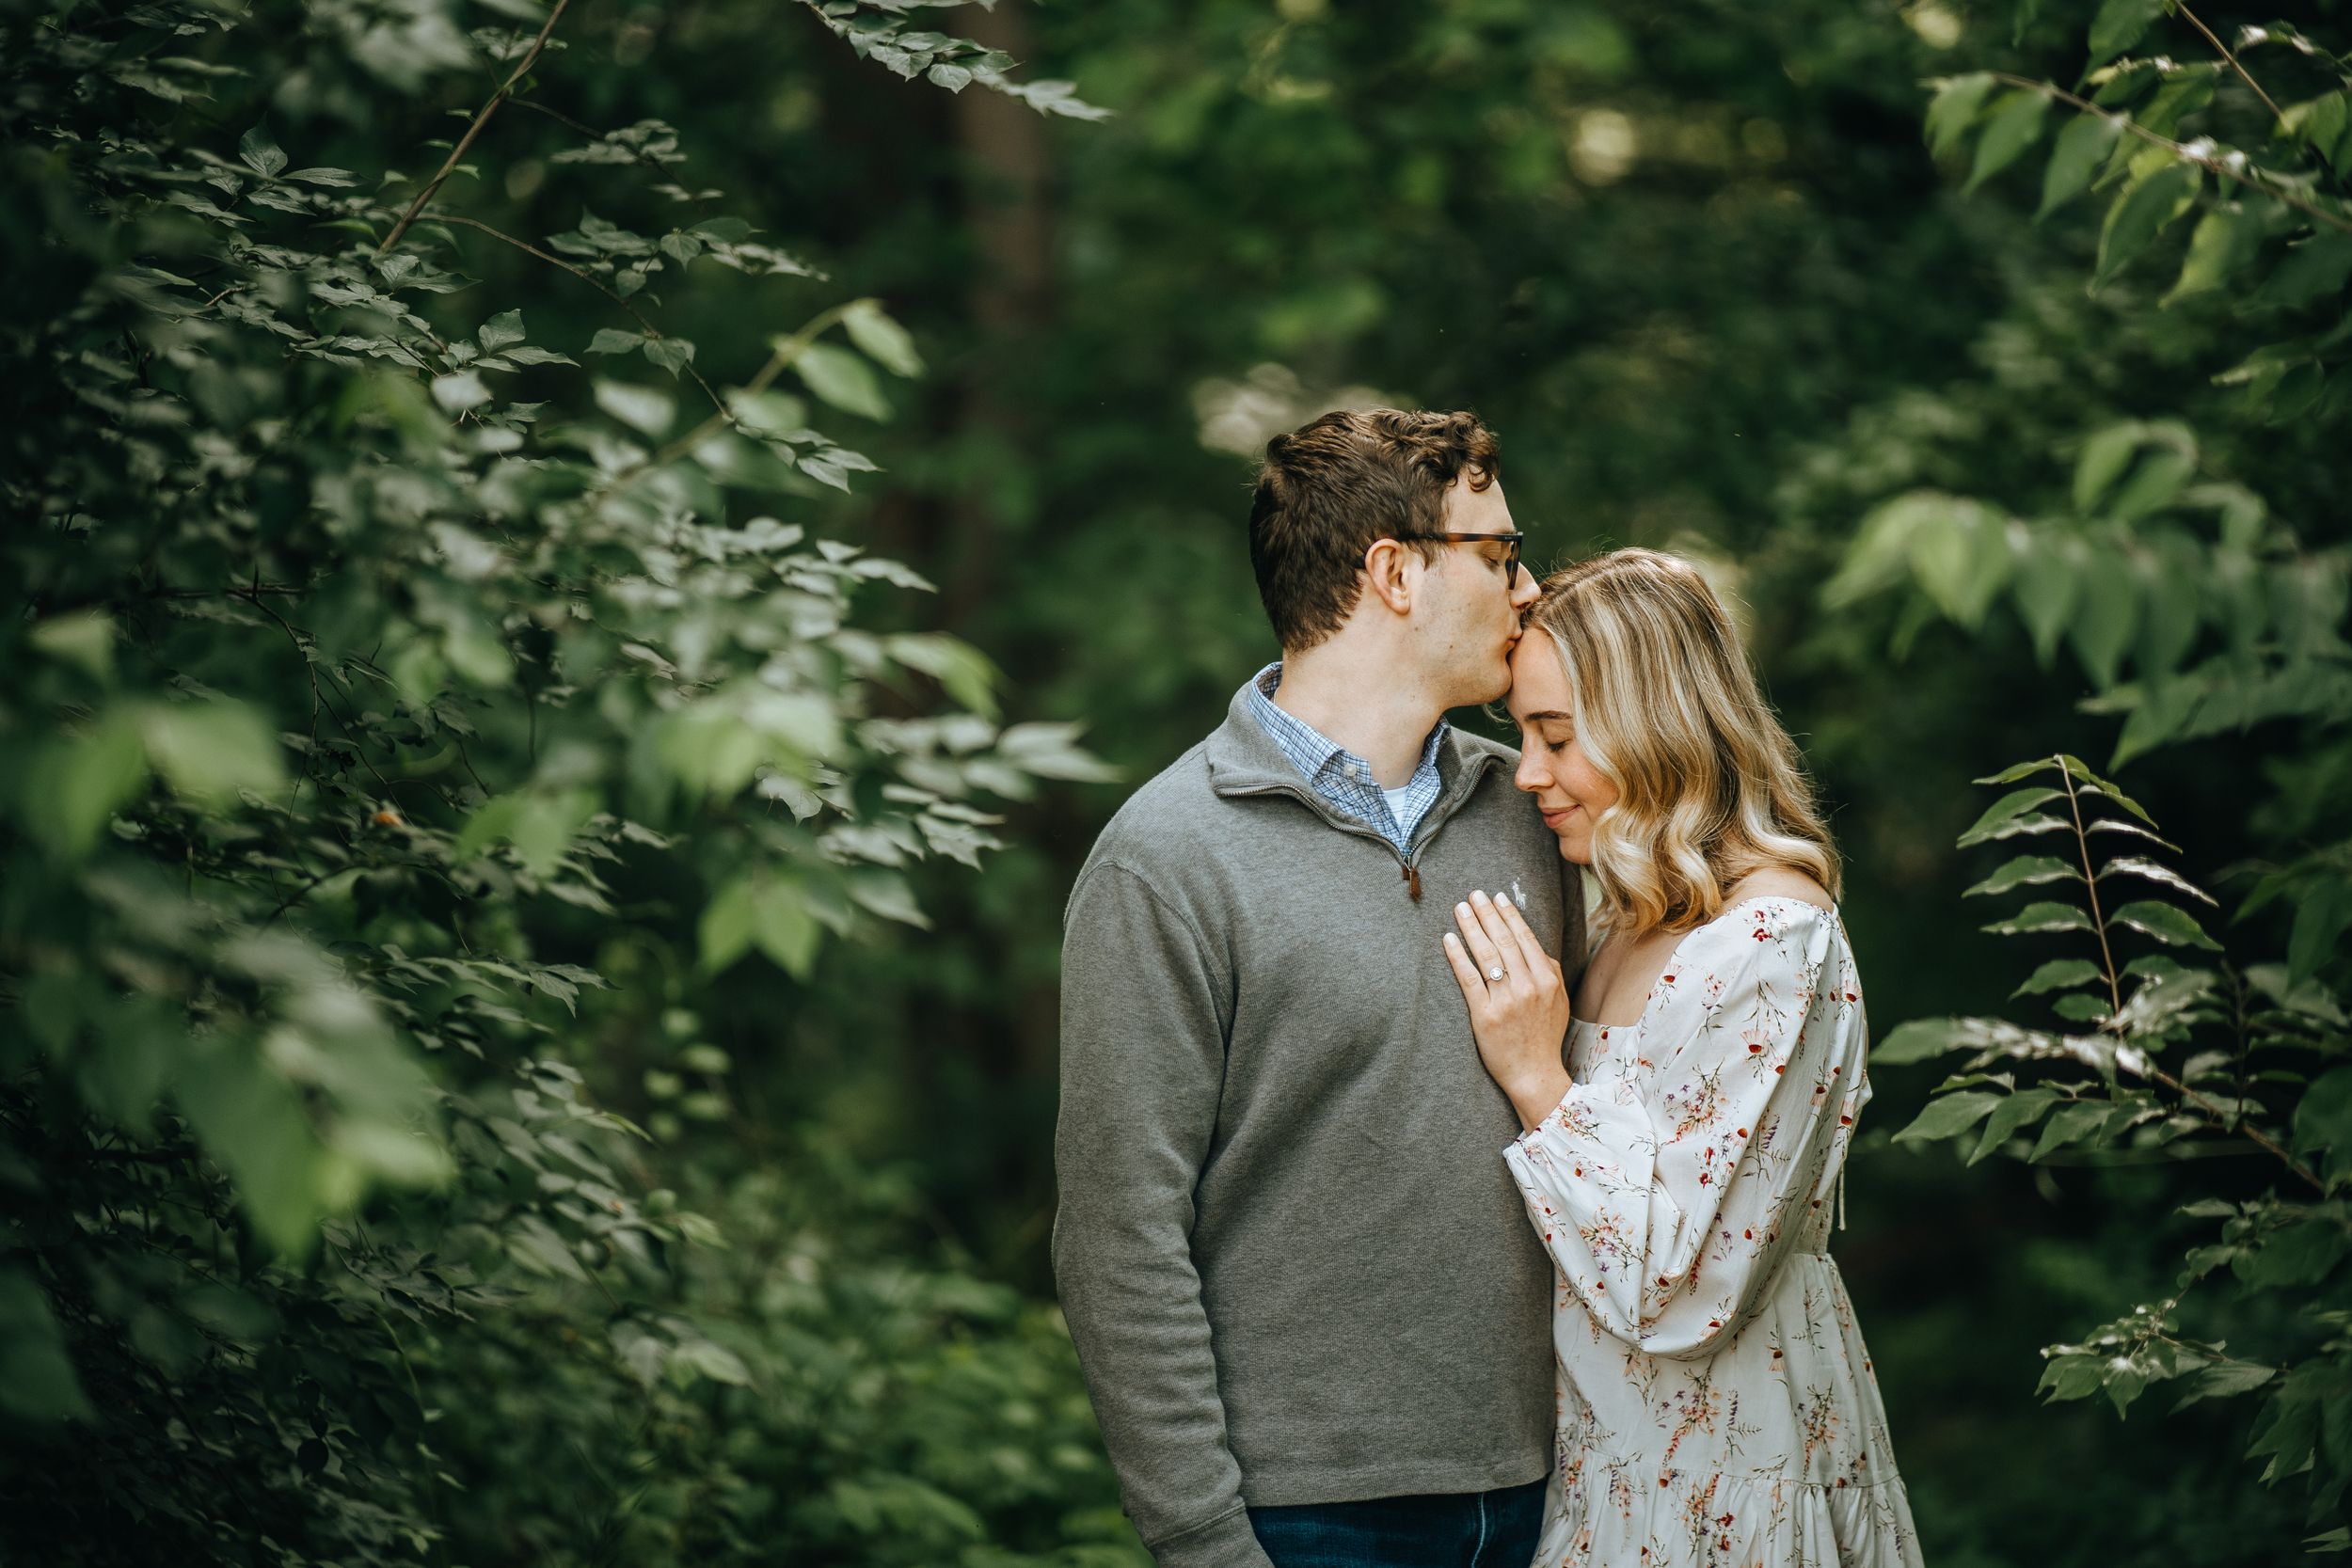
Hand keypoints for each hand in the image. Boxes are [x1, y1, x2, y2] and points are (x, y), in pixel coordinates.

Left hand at [1442, 891, 1572, 1130]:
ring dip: (1471, 928)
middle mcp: (1528, 986)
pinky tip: (1449, 940)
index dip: (1509, 915)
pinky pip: (1469, 979)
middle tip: (1473, 895)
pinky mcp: (1485, 1015)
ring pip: (1486, 955)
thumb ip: (1550, 971)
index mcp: (1548, 979)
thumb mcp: (1558, 1000)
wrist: (1535, 1074)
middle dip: (1487, 914)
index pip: (1525, 938)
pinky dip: (1458, 956)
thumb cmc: (1544, 1036)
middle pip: (1504, 941)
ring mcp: (1506, 1000)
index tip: (1497, 897)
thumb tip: (1534, 945)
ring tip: (1460, 909)